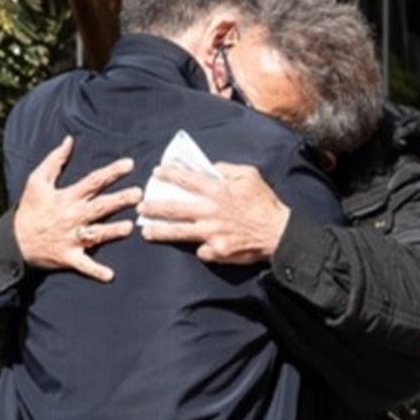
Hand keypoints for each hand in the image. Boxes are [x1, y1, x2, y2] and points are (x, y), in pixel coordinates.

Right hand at [14, 135, 142, 282]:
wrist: (15, 241)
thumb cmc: (30, 209)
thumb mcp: (37, 181)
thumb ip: (54, 160)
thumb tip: (69, 140)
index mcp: (67, 198)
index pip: (93, 181)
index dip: (112, 172)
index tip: (130, 164)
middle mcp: (72, 217)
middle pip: (99, 207)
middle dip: (119, 200)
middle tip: (138, 194)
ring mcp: (72, 238)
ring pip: (96, 234)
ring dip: (112, 232)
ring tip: (129, 227)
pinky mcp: (69, 257)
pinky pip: (84, 265)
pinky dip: (96, 271)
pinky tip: (110, 276)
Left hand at [138, 162, 290, 264]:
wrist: (280, 233)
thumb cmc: (265, 203)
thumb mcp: (249, 176)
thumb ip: (227, 169)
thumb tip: (210, 168)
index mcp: (217, 191)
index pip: (186, 180)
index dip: (169, 175)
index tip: (155, 173)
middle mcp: (210, 212)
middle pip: (174, 209)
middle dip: (154, 207)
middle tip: (140, 207)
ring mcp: (210, 233)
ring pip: (178, 232)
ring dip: (159, 232)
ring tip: (146, 232)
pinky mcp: (216, 251)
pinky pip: (201, 251)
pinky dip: (200, 249)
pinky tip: (198, 248)